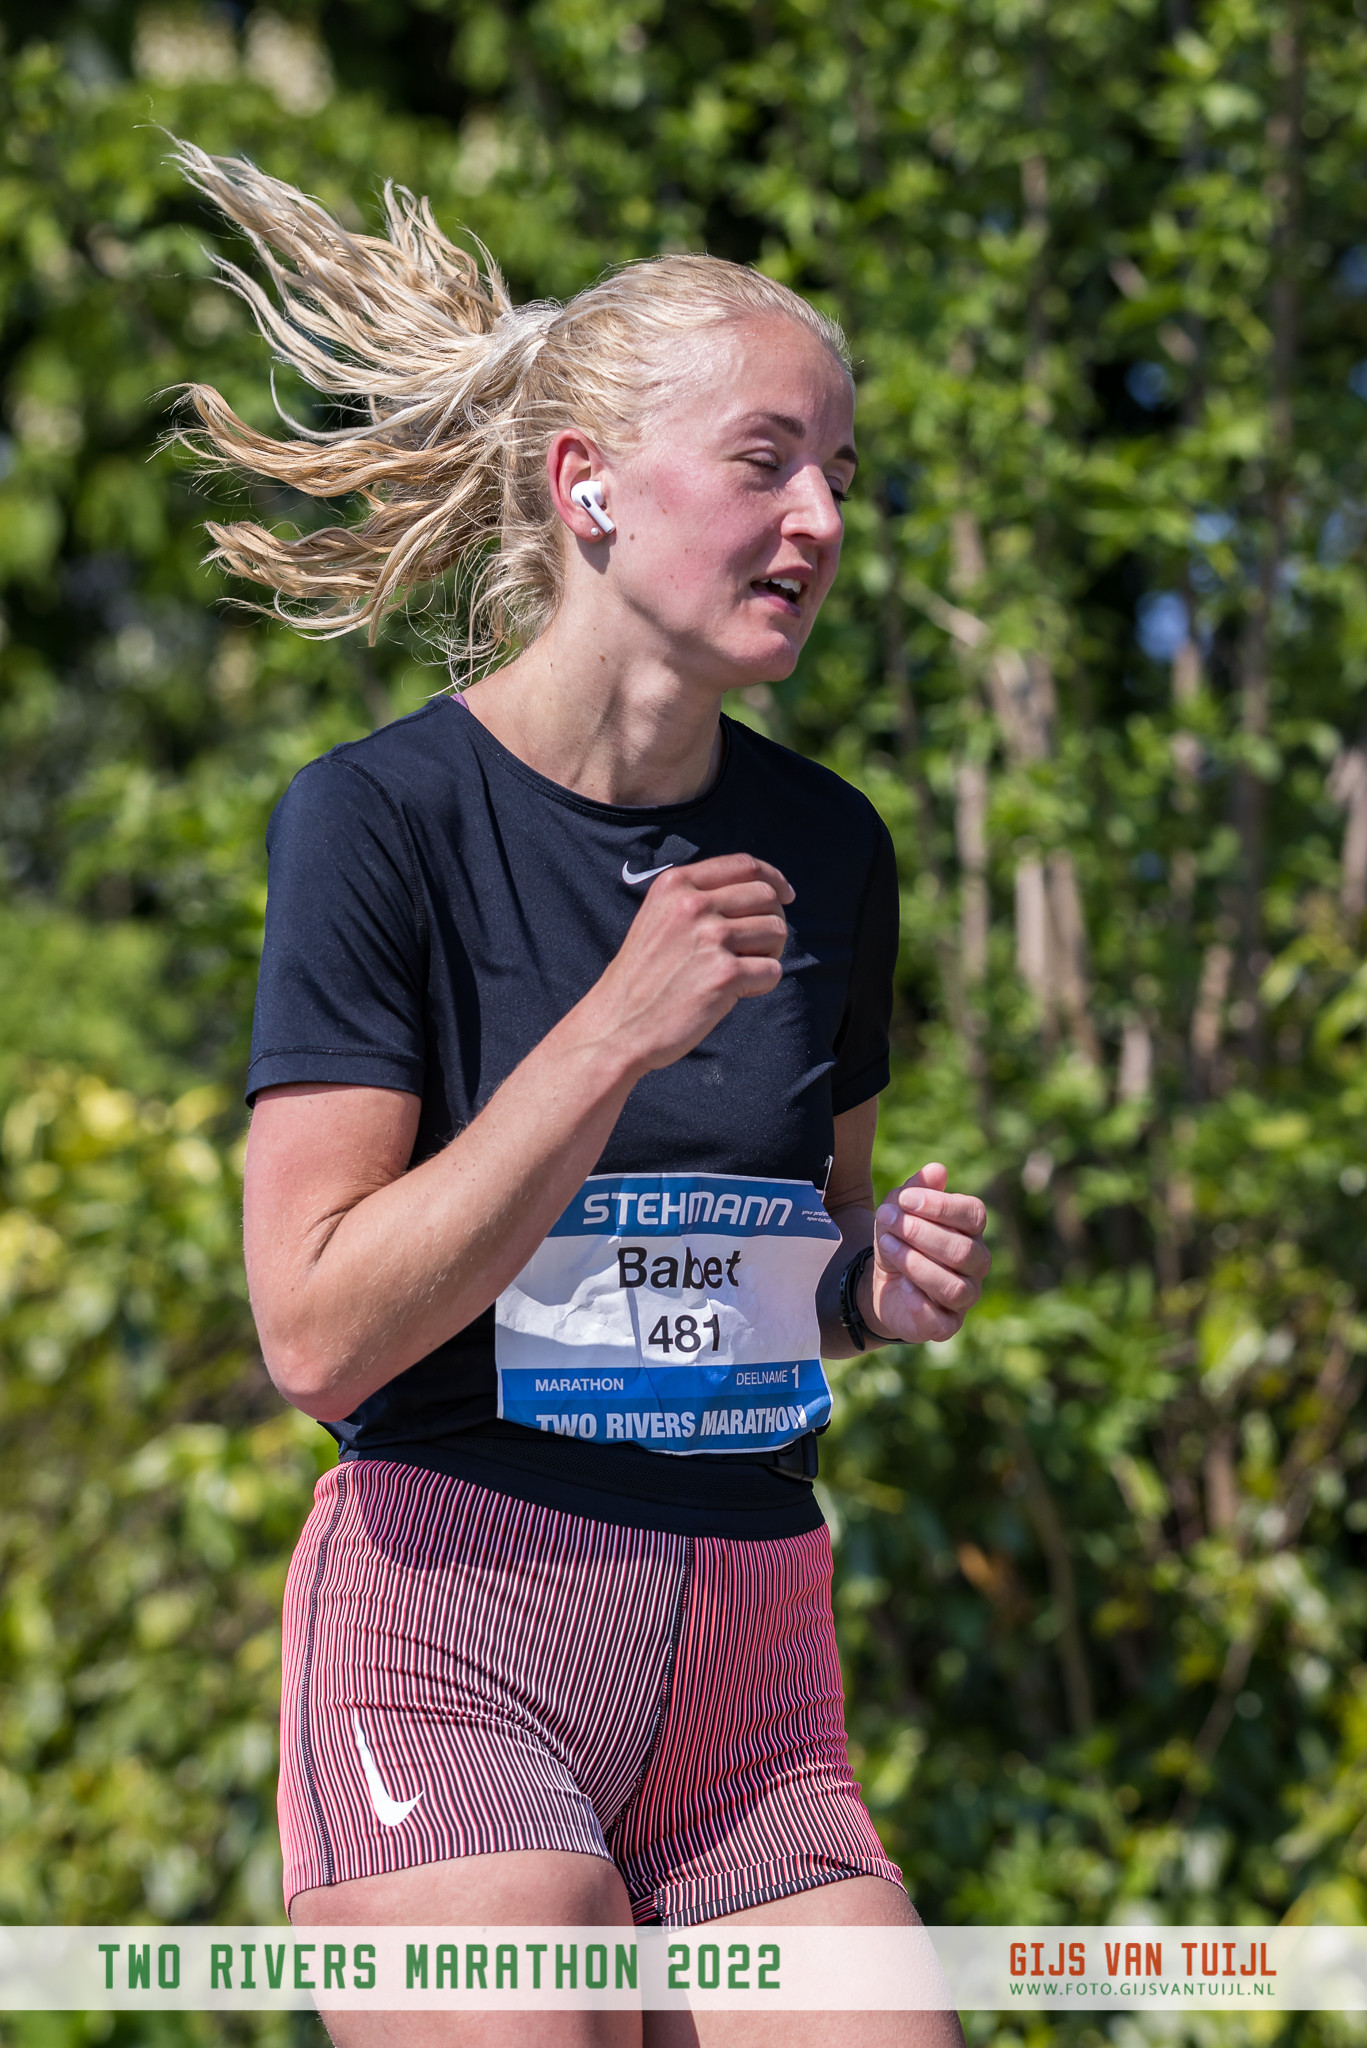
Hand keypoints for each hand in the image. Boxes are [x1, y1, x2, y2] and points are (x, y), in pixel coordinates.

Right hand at [585, 853, 793, 1076]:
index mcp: (676, 884)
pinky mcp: (724, 974)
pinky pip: (773, 971)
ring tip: (739, 972)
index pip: (745, 865)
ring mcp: (709, 938)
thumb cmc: (643, 976)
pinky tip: (734, 993)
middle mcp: (693, 905)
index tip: (785, 895)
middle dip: (771, 922)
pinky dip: (762, 984)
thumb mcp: (659, 917)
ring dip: (768, 954)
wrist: (617, 1025)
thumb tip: (763, 890)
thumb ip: (699, 897)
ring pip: (776, 932)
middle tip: (756, 949)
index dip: (774, 879)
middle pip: (767, 897)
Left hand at [866, 1163, 988, 1343]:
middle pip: (963, 1251)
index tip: (905, 1199)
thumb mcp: (899, 1210)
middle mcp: (976, 1264)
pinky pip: (942, 1319)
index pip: (973, 1214)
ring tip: (888, 1247)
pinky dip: (919, 1302)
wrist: (881, 1282)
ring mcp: (965, 1296)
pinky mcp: (947, 1324)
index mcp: (971, 1231)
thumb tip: (937, 1170)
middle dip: (920, 1233)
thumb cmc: (899, 1239)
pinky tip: (901, 1286)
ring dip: (916, 1264)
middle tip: (887, 1221)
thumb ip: (916, 1190)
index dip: (940, 1206)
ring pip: (954, 1286)